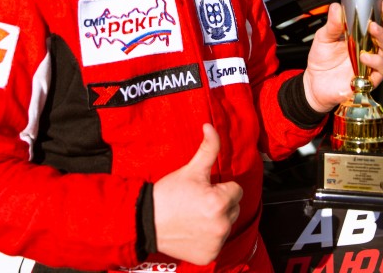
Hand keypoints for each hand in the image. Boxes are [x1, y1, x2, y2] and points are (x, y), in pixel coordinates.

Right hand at [153, 124, 242, 264]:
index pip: (236, 190)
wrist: (147, 221)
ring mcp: (216, 242)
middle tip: (198, 201)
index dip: (220, 187)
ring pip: (227, 224)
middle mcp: (221, 225)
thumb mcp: (191, 169)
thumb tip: (211, 126)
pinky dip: (209, 237)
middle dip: (220, 202)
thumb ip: (208, 148)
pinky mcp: (209, 255)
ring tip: (195, 215)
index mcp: (219, 202)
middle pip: (234, 207)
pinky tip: (194, 230)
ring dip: (216, 219)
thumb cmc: (170, 193)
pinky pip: (218, 241)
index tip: (204, 189)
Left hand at [302, 0, 382, 113]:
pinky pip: (381, 69)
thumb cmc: (322, 59)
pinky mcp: (370, 78)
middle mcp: (370, 47)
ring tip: (373, 28)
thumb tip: (336, 6)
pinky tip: (366, 56)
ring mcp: (372, 62)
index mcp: (362, 34)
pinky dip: (376, 62)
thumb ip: (333, 24)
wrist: (314, 83)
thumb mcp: (324, 37)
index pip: (378, 18)